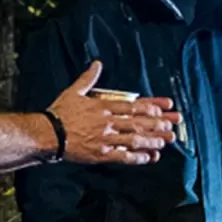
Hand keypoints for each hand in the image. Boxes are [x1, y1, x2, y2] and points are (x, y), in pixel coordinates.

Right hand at [50, 62, 178, 164]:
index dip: (151, 106)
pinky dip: (138, 157)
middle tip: (174, 123)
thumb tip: (97, 64)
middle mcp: (108, 122)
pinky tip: (151, 157)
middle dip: (158, 123)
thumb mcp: (73, 91)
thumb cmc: (59, 112)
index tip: (165, 106)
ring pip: (135, 139)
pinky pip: (124, 156)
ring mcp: (106, 139)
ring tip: (167, 140)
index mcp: (103, 106)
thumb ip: (88, 78)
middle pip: (138, 122)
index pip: (132, 105)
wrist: (47, 134)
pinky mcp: (102, 154)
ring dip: (152, 140)